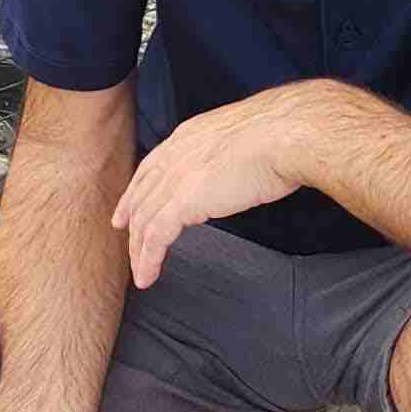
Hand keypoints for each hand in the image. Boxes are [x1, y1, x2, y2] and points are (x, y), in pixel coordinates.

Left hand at [107, 85, 350, 288]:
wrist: (286, 135)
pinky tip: (148, 276)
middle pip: (141, 194)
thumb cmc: (281, 136)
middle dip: (130, 220)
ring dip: (139, 251)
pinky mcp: (182, 202)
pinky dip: (148, 259)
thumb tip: (237, 167)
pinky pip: (155, 237)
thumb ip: (229, 154)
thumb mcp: (244, 139)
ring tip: (141, 273)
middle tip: (124, 239)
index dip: (137, 190)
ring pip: (144, 220)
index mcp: (189, 136)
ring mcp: (176, 178)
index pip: (152, 167)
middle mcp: (175, 154)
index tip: (129, 209)